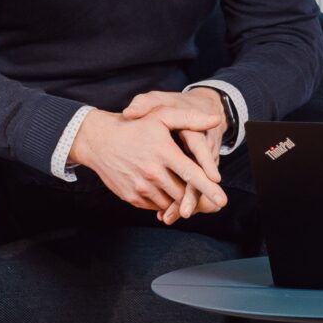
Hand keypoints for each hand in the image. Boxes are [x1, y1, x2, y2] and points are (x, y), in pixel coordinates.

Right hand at [118, 88, 230, 222]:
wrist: (99, 141)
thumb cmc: (134, 127)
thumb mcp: (161, 116)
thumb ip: (190, 118)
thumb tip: (216, 119)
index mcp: (163, 152)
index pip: (192, 174)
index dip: (209, 188)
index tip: (223, 200)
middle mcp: (152, 172)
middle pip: (183, 192)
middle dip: (194, 194)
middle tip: (201, 191)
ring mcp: (140, 187)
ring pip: (170, 202)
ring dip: (178, 198)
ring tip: (177, 185)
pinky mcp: (131, 197)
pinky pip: (155, 206)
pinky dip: (162, 200)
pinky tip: (160, 187)